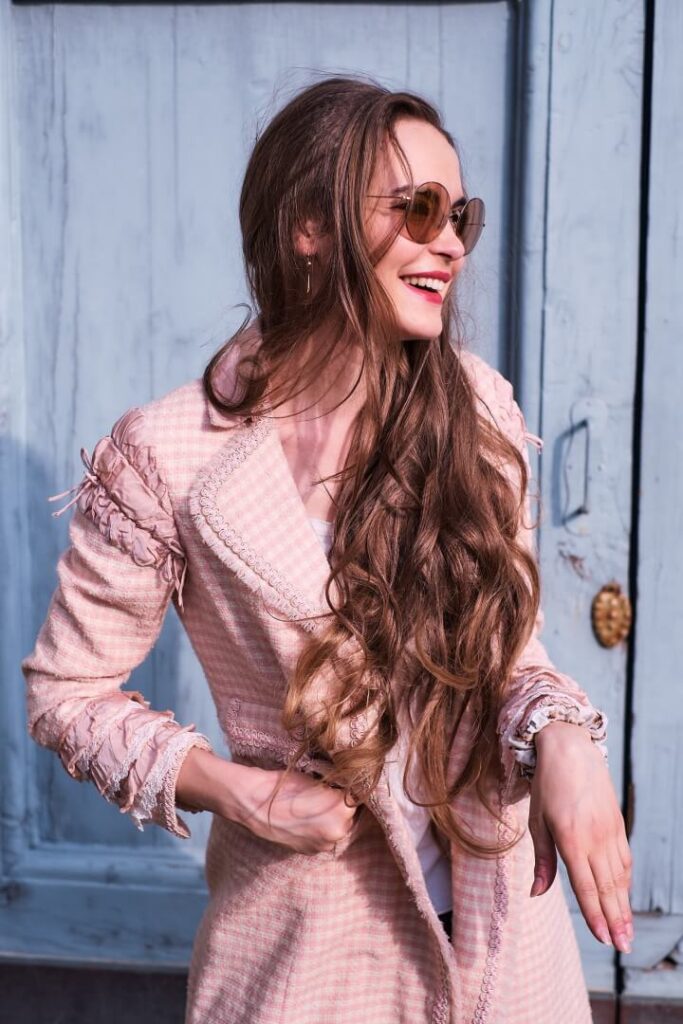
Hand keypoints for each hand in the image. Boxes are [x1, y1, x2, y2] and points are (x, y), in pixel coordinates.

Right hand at [224, 763, 360, 854]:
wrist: (255, 803)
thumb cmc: (285, 784)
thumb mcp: (318, 778)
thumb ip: (337, 788)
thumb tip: (350, 788)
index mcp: (343, 809)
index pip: (358, 797)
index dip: (352, 788)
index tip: (345, 782)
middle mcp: (338, 831)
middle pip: (352, 816)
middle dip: (344, 805)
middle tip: (332, 793)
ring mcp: (324, 844)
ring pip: (338, 828)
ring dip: (333, 819)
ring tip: (317, 806)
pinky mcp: (311, 851)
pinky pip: (324, 838)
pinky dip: (320, 829)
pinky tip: (308, 817)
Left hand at [528, 721, 632, 953]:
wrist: (570, 749)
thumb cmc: (546, 785)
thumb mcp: (536, 821)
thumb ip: (541, 860)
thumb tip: (536, 894)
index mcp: (571, 838)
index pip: (586, 886)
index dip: (595, 915)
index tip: (603, 939)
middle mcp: (595, 838)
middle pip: (608, 887)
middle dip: (615, 920)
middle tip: (623, 947)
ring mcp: (610, 831)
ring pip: (619, 876)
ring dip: (624, 905)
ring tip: (627, 931)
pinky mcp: (617, 824)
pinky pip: (624, 859)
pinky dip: (625, 881)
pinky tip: (624, 896)